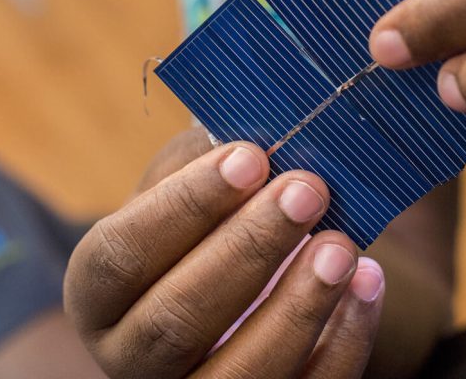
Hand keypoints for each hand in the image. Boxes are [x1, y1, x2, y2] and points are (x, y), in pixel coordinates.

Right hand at [64, 131, 383, 378]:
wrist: (239, 289)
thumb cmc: (207, 221)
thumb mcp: (188, 182)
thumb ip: (203, 153)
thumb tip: (244, 113)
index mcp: (99, 291)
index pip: (121, 254)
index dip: (186, 205)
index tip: (251, 157)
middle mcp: (129, 358)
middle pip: (175, 320)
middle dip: (248, 249)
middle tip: (307, 191)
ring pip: (237, 378)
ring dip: (297, 308)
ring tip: (341, 245)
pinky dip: (342, 345)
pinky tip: (367, 284)